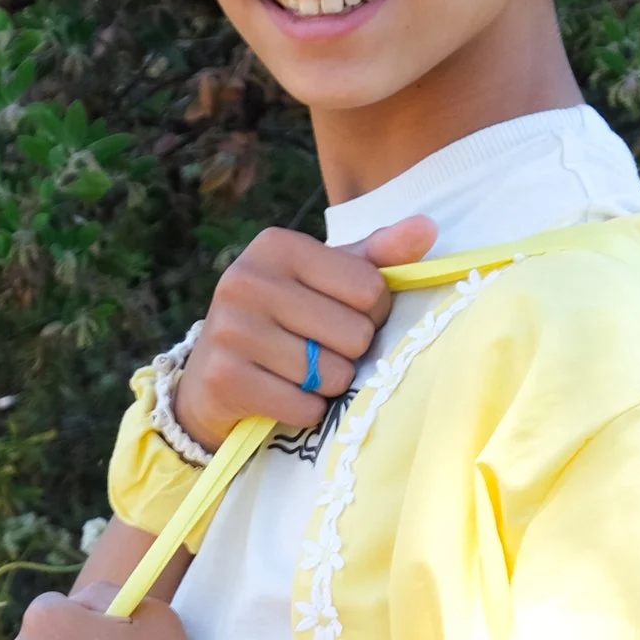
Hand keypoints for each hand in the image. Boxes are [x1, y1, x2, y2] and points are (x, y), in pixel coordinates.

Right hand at [175, 213, 435, 448]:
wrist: (210, 378)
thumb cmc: (283, 320)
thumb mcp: (325, 280)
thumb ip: (376, 257)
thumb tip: (428, 228)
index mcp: (278, 245)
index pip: (371, 289)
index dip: (371, 314)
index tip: (341, 317)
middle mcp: (247, 280)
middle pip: (355, 335)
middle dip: (348, 353)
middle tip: (317, 350)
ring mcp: (231, 330)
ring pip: (331, 375)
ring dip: (326, 385)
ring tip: (298, 373)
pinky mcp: (225, 379)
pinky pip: (305, 407)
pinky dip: (305, 412)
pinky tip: (283, 396)